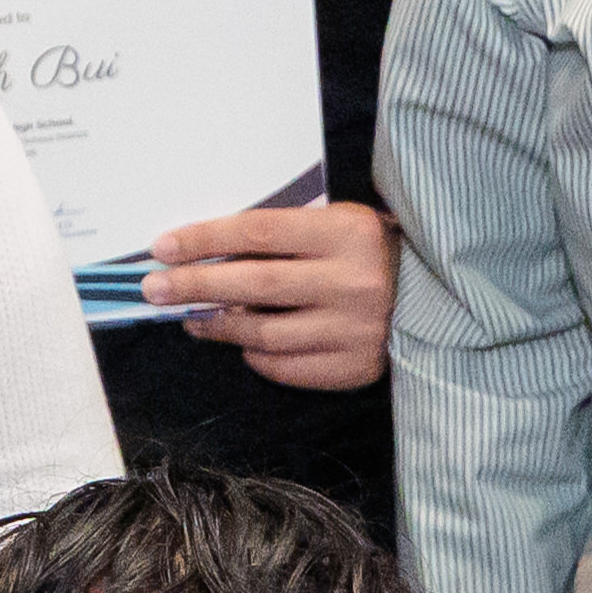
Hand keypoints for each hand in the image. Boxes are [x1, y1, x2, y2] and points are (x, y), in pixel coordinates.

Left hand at [133, 198, 393, 392]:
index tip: (163, 248)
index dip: (204, 240)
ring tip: (193, 319)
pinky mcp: (353, 367)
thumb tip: (206, 255)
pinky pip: (285, 366)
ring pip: (263, 333)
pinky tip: (244, 343)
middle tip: (155, 289)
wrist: (436, 298)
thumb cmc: (371, 254)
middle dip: (194, 286)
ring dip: (218, 326)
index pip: (257, 233)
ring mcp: (353, 330)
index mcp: (347, 232)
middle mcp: (352, 282)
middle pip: (252, 284)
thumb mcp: (337, 225)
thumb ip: (282, 237)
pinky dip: (257, 355)